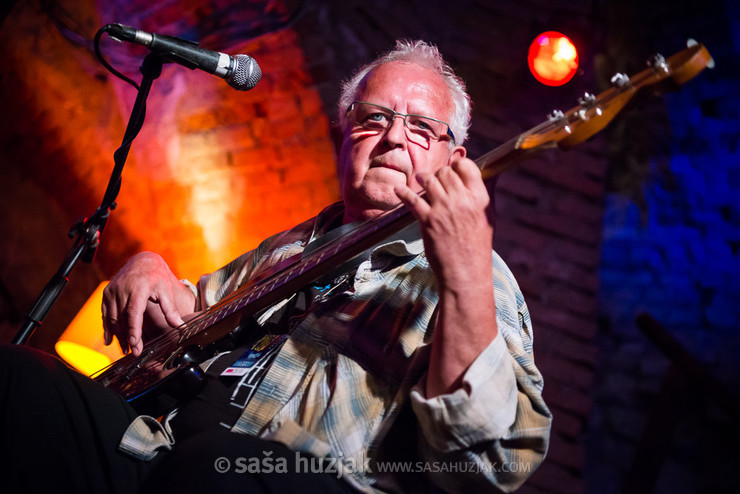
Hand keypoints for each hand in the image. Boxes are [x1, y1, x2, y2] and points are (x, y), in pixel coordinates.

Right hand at [102, 252, 195, 355]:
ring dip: (117, 335)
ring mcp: (112, 291)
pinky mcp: (107, 293)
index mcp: (138, 288)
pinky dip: (107, 328)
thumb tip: (180, 326)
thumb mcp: (167, 290)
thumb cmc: (156, 276)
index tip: (135, 344)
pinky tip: (109, 340)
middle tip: (134, 353)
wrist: (142, 260)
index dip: (133, 330)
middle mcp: (122, 289)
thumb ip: (171, 309)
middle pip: (122, 319)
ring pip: (112, 318)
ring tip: (125, 349)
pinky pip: (105, 314)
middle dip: (127, 338)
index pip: (134, 313)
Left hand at [395, 155, 497, 395]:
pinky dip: (403, 193)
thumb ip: (484, 195)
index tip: (452, 168)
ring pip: (429, 180)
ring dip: (423, 178)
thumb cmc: (477, 247)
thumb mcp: (488, 218)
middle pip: (445, 172)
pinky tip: (398, 190)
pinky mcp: (427, 220)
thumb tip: (488, 176)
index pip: (466, 166)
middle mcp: (462, 200)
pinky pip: (412, 199)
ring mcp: (443, 209)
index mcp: (480, 198)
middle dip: (439, 174)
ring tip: (421, 180)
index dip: (457, 164)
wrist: (465, 273)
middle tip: (435, 179)